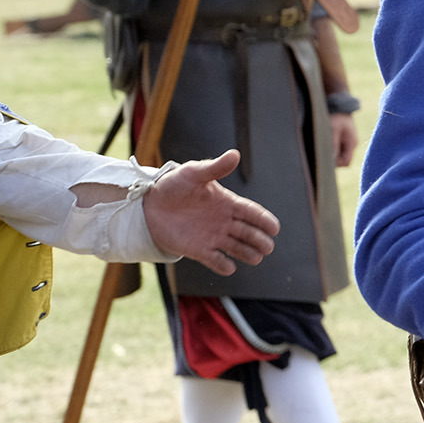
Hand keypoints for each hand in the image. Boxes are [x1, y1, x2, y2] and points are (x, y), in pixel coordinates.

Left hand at [142, 150, 278, 275]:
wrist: (149, 204)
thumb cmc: (173, 185)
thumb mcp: (193, 173)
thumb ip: (215, 168)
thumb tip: (235, 154)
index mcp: (228, 203)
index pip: (252, 213)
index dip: (264, 220)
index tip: (274, 228)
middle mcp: (224, 221)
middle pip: (248, 232)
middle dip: (260, 240)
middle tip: (268, 247)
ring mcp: (212, 236)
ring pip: (236, 248)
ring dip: (247, 253)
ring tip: (256, 258)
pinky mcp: (198, 250)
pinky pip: (214, 260)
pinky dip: (222, 265)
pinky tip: (229, 268)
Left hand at [329, 112, 357, 167]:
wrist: (341, 107)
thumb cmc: (337, 117)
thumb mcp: (334, 129)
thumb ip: (333, 144)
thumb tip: (331, 158)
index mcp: (352, 143)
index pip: (346, 162)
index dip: (337, 163)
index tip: (327, 157)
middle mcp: (352, 145)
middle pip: (343, 161)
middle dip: (334, 159)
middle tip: (324, 151)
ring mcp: (348, 143)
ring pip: (340, 156)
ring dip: (333, 154)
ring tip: (325, 144)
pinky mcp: (344, 140)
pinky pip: (339, 150)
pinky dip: (333, 149)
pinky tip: (327, 142)